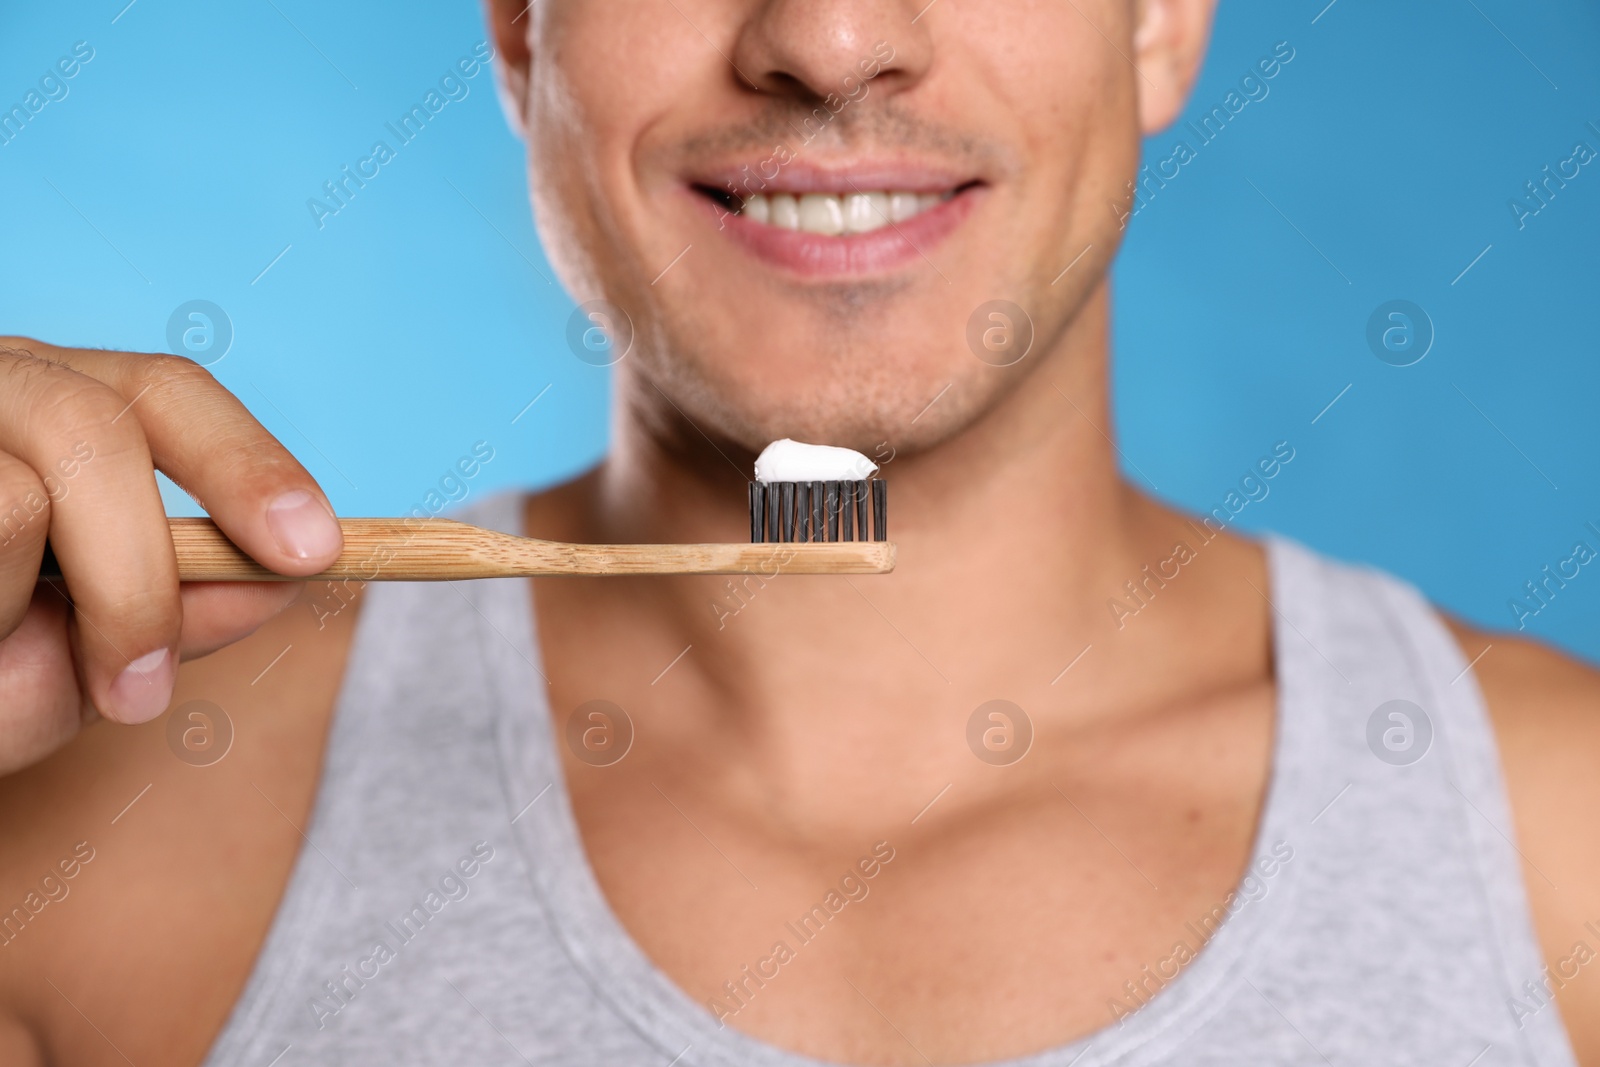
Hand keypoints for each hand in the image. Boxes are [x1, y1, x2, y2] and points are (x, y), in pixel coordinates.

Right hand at [0, 337, 342, 774]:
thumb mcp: (86, 651)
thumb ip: (182, 606)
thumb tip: (285, 577)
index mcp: (54, 405)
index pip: (165, 393)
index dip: (247, 464)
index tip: (314, 553)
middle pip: (97, 430)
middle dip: (139, 580)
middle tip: (137, 694)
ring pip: (13, 499)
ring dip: (20, 622)